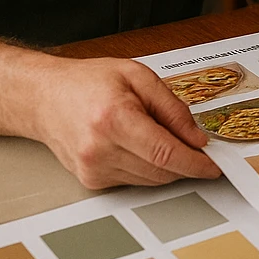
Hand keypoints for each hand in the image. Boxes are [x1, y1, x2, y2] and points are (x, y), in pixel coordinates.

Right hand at [31, 56, 220, 189]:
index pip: (165, 152)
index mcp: (114, 119)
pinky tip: (139, 145)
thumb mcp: (138, 77)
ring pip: (151, 180)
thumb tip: (196, 137)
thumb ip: (172, 108)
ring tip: (160, 136)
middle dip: (186, 162)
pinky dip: (148, 167)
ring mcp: (93, 169)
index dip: (195, 162)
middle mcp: (100, 149)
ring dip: (168, 166)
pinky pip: (134, 181)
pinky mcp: (91, 180)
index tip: (214, 165)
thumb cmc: (88, 82)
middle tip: (198, 147)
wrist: (44, 98)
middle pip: (161, 170)